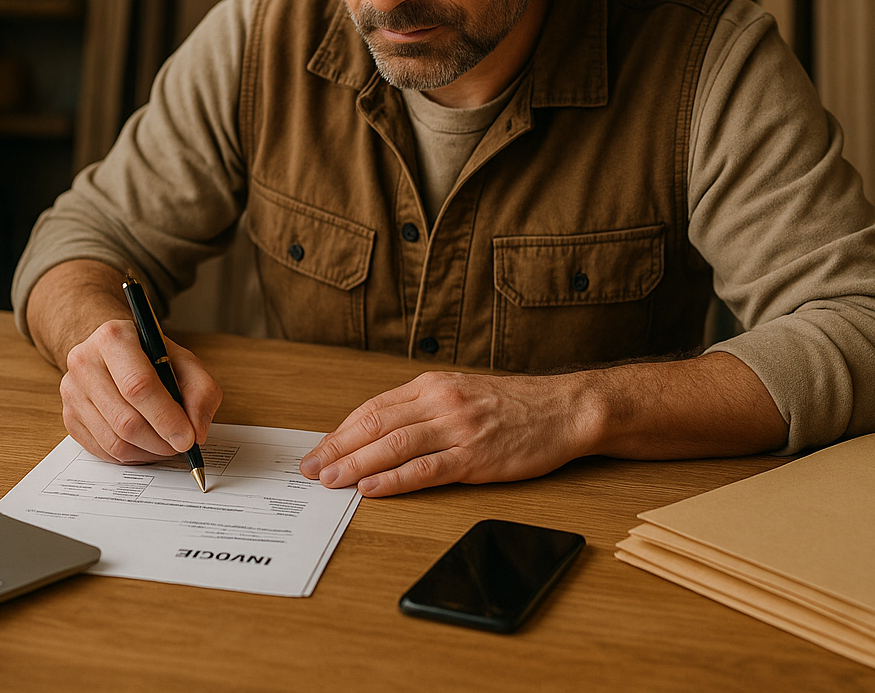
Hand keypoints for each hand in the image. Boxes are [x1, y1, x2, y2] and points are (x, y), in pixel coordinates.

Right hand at [59, 318, 222, 463]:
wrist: (113, 352)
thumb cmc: (150, 357)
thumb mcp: (184, 362)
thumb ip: (200, 393)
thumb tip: (196, 432)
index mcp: (114, 338)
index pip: (138, 386)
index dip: (166, 417)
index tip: (187, 438)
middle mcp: (84, 362)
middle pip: (126, 420)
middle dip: (160, 441)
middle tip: (181, 446)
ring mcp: (71, 391)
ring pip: (114, 441)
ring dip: (148, 452)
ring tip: (166, 445)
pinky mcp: (69, 416)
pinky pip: (103, 451)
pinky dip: (131, 456)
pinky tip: (146, 446)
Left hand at [298, 371, 589, 496]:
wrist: (564, 409)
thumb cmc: (514, 405)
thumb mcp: (460, 393)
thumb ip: (422, 409)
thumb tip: (377, 434)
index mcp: (431, 385)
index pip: (372, 409)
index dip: (339, 432)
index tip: (317, 451)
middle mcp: (440, 402)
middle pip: (374, 426)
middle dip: (336, 449)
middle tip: (310, 470)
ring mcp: (458, 429)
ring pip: (394, 446)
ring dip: (355, 465)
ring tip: (330, 481)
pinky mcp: (476, 456)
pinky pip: (426, 469)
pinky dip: (394, 480)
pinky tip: (371, 488)